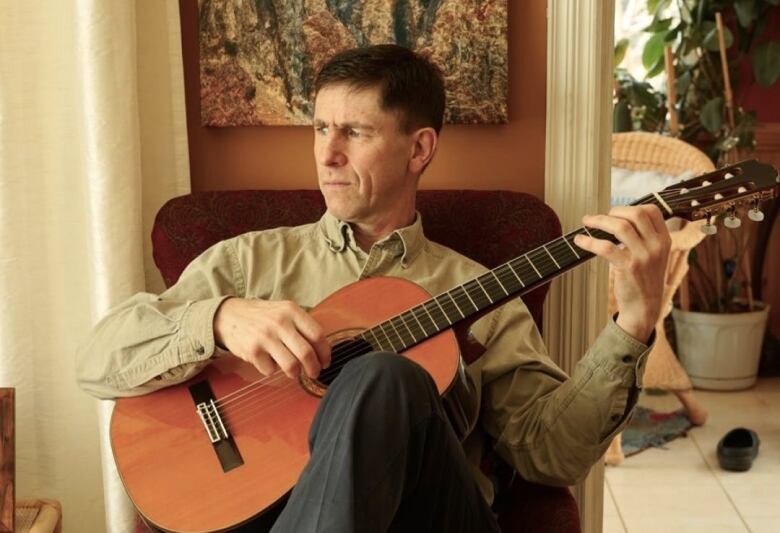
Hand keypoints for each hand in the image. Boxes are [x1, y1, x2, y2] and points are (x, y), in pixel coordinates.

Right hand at [213, 298, 330, 378]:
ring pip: (291, 366)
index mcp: (292, 311)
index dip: (325, 352)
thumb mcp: (283, 311)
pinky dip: (272, 370)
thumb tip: (322, 349)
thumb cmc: (262, 316)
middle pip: (307, 353)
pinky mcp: (253, 351)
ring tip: (293, 372)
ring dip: (295, 373)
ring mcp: (266, 337)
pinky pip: (271, 370)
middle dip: (314, 368)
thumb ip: (301, 325)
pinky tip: (268, 361)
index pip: (317, 335)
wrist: (229, 316)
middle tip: (314, 373)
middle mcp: (280, 322)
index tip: (325, 361)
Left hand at [573, 205, 670, 342]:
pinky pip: (605, 247)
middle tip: (600, 217)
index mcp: (664, 240)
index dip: (632, 206)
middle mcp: (656, 246)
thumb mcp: (654, 256)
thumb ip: (644, 237)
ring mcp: (643, 256)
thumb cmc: (644, 279)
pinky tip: (580, 241)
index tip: (617, 212)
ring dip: (599, 221)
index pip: (652, 211)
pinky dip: (589, 241)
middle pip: (635, 214)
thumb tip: (618, 218)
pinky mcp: (628, 267)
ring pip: (620, 227)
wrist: (645, 307)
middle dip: (614, 211)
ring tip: (587, 222)